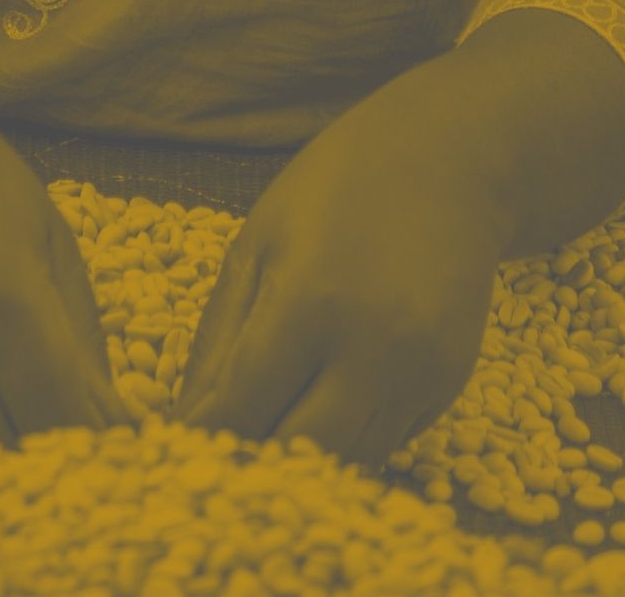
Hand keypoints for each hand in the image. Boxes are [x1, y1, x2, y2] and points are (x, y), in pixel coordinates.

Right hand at [0, 0, 129, 448]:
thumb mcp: (47, 234)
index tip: (119, 435)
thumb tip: (109, 412)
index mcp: (4, 304)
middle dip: (49, 438)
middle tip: (70, 407)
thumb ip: (81, 332)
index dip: (97, 435)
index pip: (64, 414)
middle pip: (13, 442)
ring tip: (10, 362)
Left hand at [172, 87, 513, 469]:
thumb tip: (187, 422)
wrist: (452, 162)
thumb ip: (219, 341)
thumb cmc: (336, 190)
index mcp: (309, 302)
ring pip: (344, 460)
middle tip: (215, 453)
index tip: (172, 447)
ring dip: (297, 458)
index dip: (200, 438)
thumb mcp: (256, 246)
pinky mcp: (448, 383)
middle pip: (295, 454)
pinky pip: (384, 442)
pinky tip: (320, 402)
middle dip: (247, 461)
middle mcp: (372, 347)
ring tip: (263, 430)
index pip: (240, 410)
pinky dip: (344, 439)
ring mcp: (419, 371)